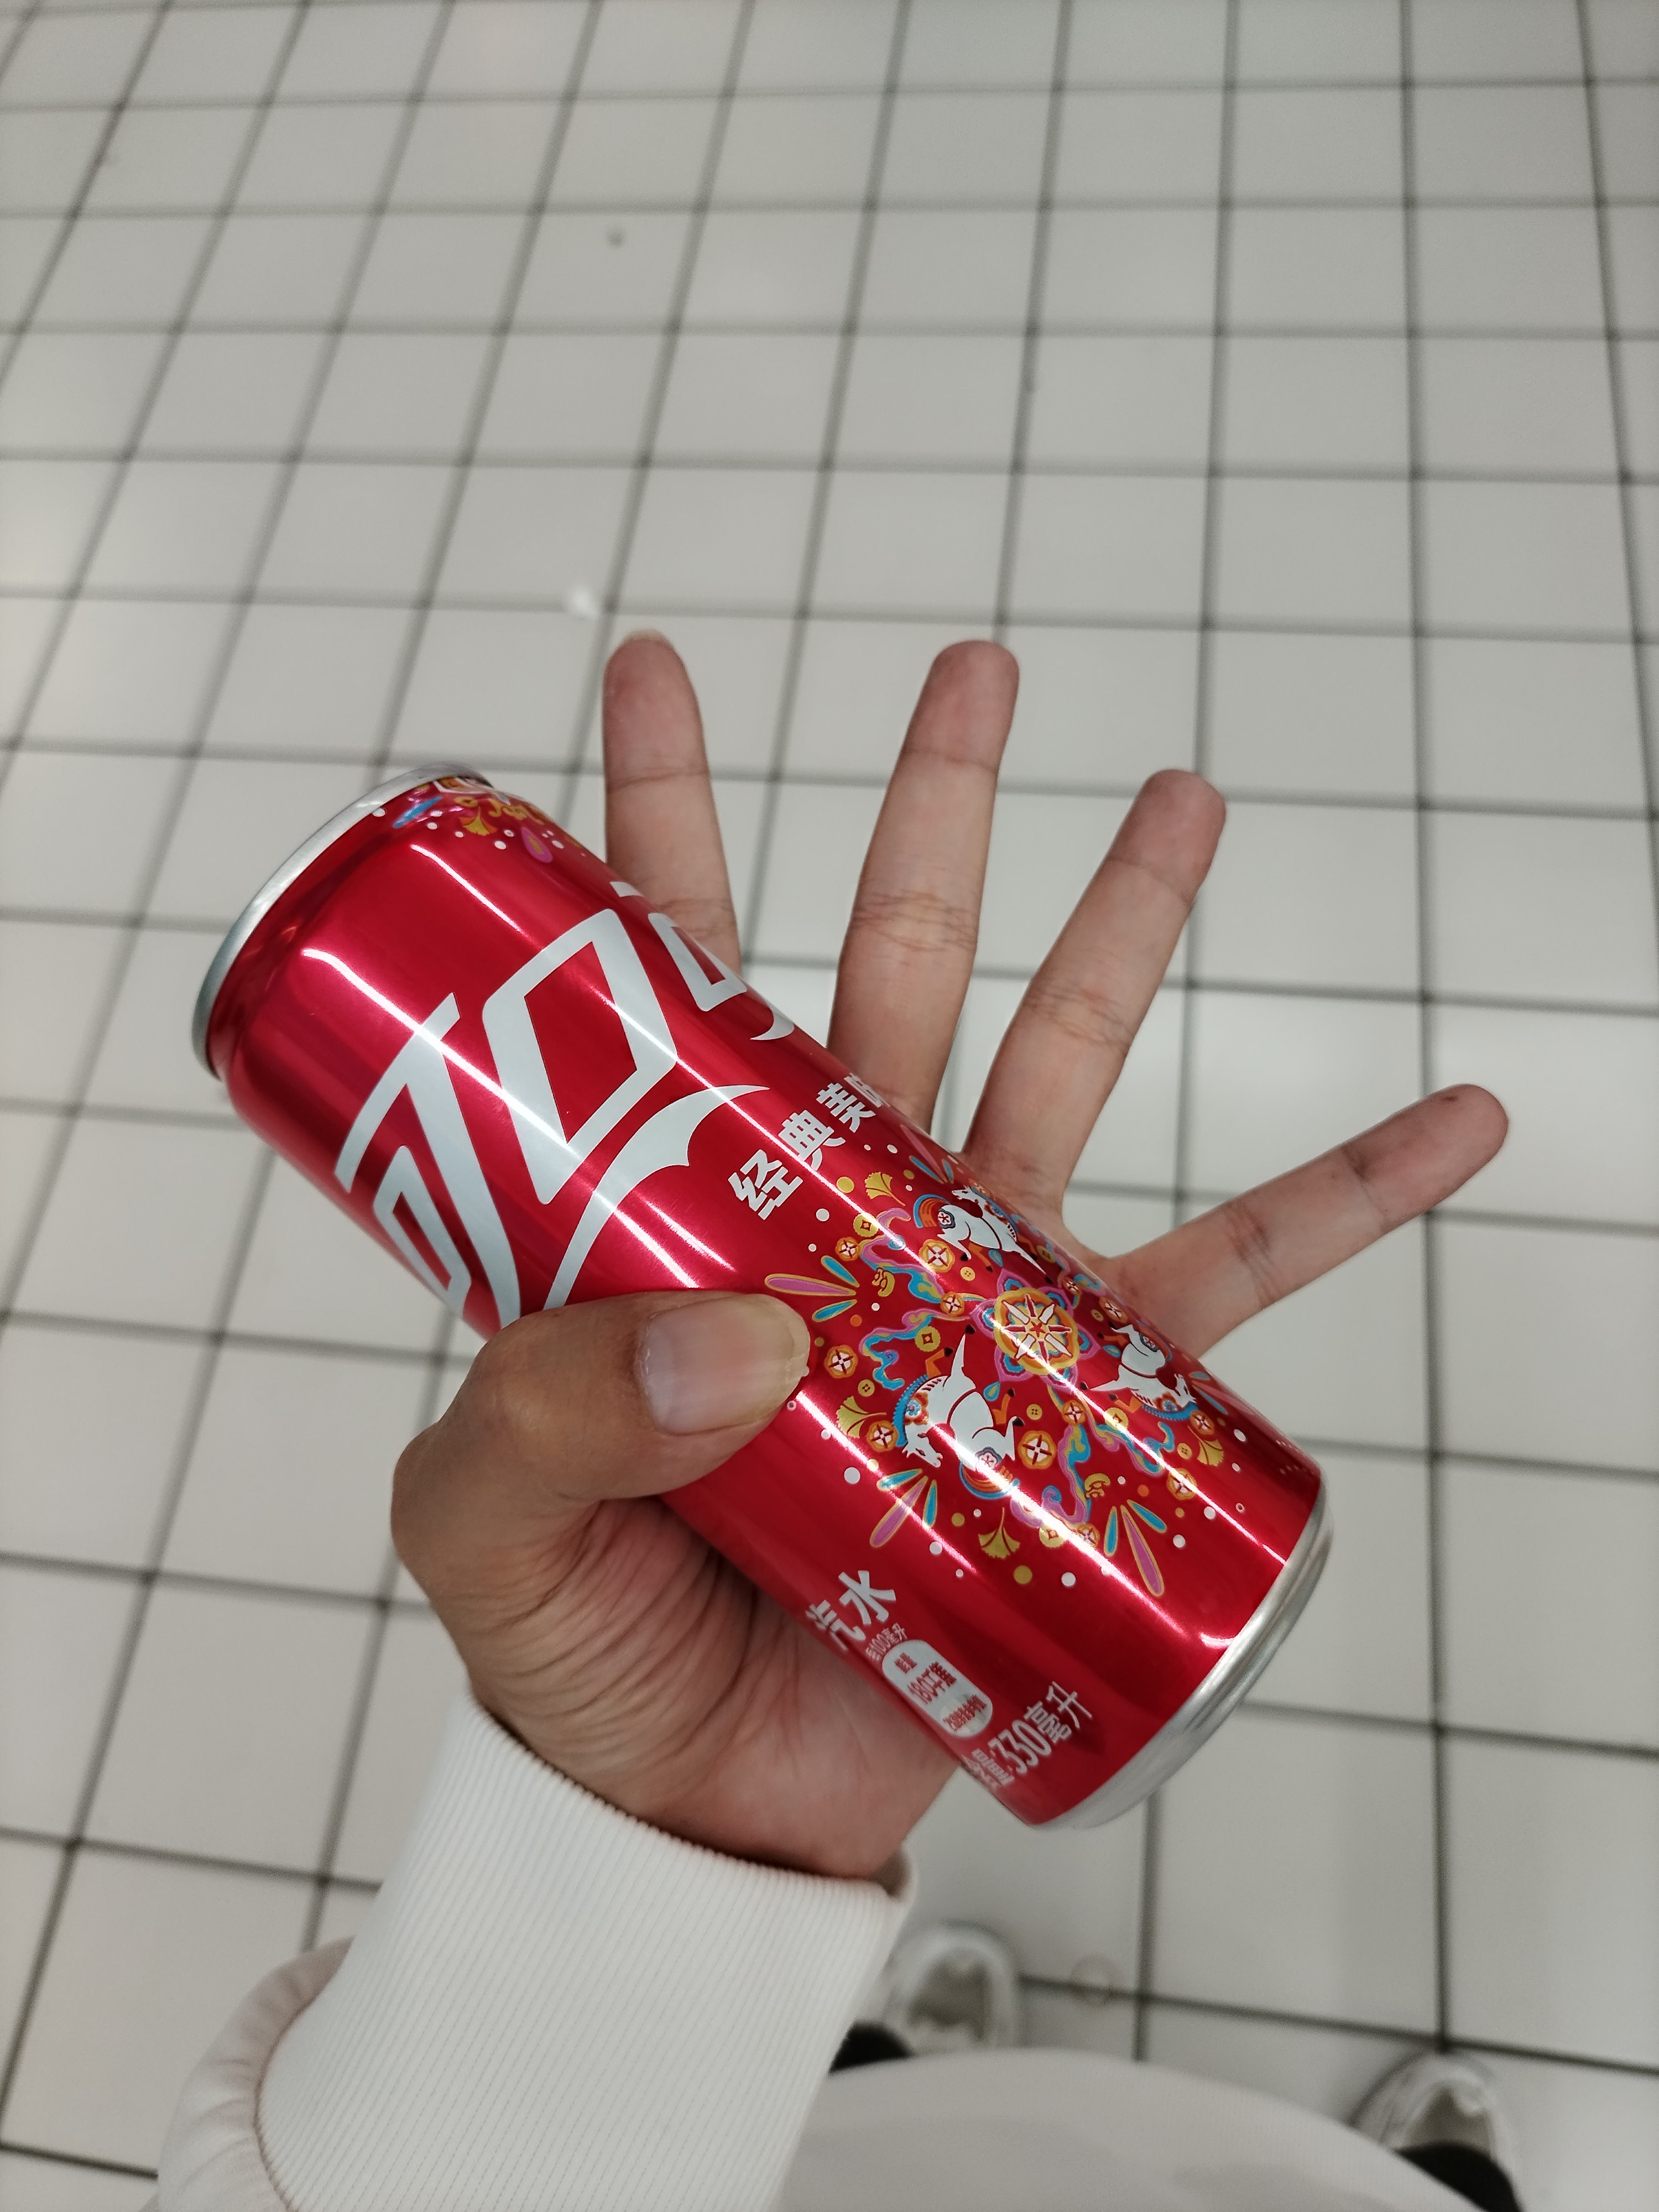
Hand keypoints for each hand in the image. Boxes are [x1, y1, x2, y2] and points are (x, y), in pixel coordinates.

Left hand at [394, 637, 1504, 1880]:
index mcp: (679, 1206)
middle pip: (897, 966)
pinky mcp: (1072, 1392)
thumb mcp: (492, 1521)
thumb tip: (746, 1331)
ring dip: (1130, 931)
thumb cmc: (577, 1654)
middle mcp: (831, 1209)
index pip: (667, 977)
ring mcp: (962, 1285)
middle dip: (936, 815)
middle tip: (981, 671)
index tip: (657, 663)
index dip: (663, 816)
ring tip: (1189, 798)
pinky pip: (1243, 1278)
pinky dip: (1350, 1199)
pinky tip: (1449, 1119)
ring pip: (1067, 1066)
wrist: (699, 1808)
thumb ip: (557, 1411)